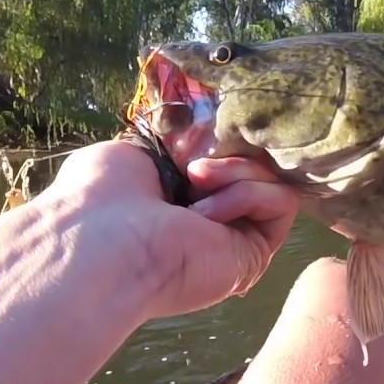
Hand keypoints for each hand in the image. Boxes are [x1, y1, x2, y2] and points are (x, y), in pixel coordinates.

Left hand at [33, 141, 299, 318]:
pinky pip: (281, 199)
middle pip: (253, 162)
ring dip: (233, 170)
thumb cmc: (102, 198)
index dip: (219, 136)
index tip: (199, 130)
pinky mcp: (258, 252)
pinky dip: (248, 193)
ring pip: (271, 178)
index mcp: (177, 198)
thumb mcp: (135, 152)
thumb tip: (209, 140)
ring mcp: (237, 236)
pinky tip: (207, 214)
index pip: (222, 155)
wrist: (107, 240)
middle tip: (195, 160)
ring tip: (195, 184)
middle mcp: (211, 220)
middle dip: (229, 149)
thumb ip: (178, 146)